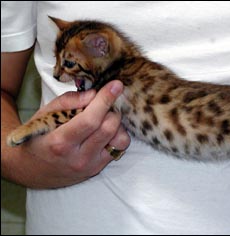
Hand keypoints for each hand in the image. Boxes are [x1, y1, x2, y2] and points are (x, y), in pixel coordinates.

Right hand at [6, 80, 129, 187]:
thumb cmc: (37, 138)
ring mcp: (90, 165)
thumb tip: (94, 94)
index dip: (105, 100)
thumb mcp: (44, 115)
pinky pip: (120, 148)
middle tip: (105, 103)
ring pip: (120, 139)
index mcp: (60, 142)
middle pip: (108, 128)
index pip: (90, 119)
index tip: (115, 85)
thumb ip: (68, 101)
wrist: (31, 169)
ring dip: (117, 123)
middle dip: (111, 109)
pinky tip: (106, 130)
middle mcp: (78, 157)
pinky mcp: (99, 168)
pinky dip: (118, 135)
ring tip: (105, 118)